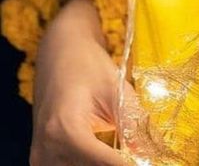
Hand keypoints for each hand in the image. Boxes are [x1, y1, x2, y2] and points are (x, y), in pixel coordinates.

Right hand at [30, 0, 160, 165]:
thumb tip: (151, 154)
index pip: (102, 164)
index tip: (149, 163)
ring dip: (103, 165)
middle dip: (118, 165)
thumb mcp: (115, 90)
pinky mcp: (41, 160)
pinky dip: (89, 165)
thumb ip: (132, 124)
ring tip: (126, 155)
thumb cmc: (87, 64)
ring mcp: (40, 158)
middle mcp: (46, 150)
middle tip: (141, 156)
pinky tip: (107, 157)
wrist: (59, 51)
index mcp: (64, 129)